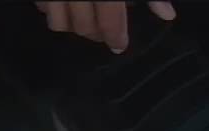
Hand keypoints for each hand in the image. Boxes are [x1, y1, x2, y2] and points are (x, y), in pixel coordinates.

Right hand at [35, 1, 175, 52]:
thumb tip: (168, 15)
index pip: (110, 21)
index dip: (115, 36)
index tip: (119, 45)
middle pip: (83, 26)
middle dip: (95, 33)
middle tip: (104, 32)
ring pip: (57, 22)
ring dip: (71, 26)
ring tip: (83, 21)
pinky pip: (41, 6)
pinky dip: (51, 10)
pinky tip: (62, 6)